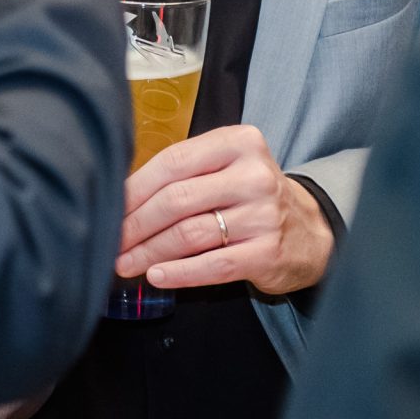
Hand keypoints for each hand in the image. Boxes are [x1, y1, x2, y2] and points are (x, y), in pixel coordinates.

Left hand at [113, 125, 333, 295]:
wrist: (309, 230)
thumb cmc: (250, 195)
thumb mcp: (227, 166)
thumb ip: (184, 172)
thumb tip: (122, 198)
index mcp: (239, 142)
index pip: (174, 162)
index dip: (135, 188)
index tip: (110, 207)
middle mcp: (254, 175)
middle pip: (177, 199)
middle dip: (136, 224)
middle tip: (111, 241)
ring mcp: (263, 215)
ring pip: (189, 234)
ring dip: (149, 252)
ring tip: (125, 263)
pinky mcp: (268, 252)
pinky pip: (213, 265)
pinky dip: (179, 273)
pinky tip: (156, 276)